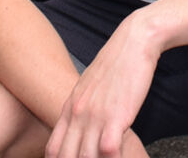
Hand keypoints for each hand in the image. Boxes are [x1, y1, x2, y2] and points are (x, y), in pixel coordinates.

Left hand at [46, 12, 159, 157]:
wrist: (134, 41)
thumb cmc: (116, 64)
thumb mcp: (89, 86)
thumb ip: (81, 107)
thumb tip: (78, 125)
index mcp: (70, 108)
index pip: (53, 149)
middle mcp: (78, 114)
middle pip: (66, 157)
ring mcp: (96, 115)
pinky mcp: (117, 116)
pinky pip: (108, 150)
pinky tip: (121, 157)